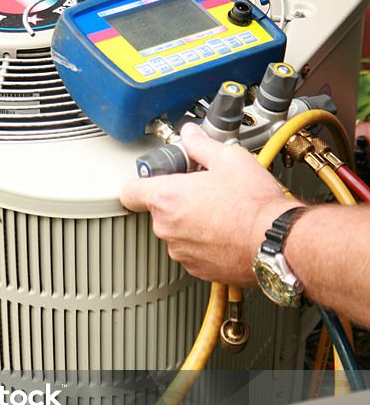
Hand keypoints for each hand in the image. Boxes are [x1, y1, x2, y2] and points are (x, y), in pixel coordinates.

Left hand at [120, 122, 298, 285]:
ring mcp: (181, 251)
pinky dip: (204, 243)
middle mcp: (167, 228)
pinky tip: (226, 230)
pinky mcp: (196, 269)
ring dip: (191, 223)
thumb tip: (191, 135)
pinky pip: (192, 251)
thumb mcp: (229, 159)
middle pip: (159, 210)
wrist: (276, 242)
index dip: (141, 183)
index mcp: (168, 198)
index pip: (130, 191)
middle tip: (203, 190)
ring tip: (220, 211)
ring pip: (176, 232)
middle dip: (177, 200)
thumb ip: (201, 145)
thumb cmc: (254, 204)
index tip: (155, 179)